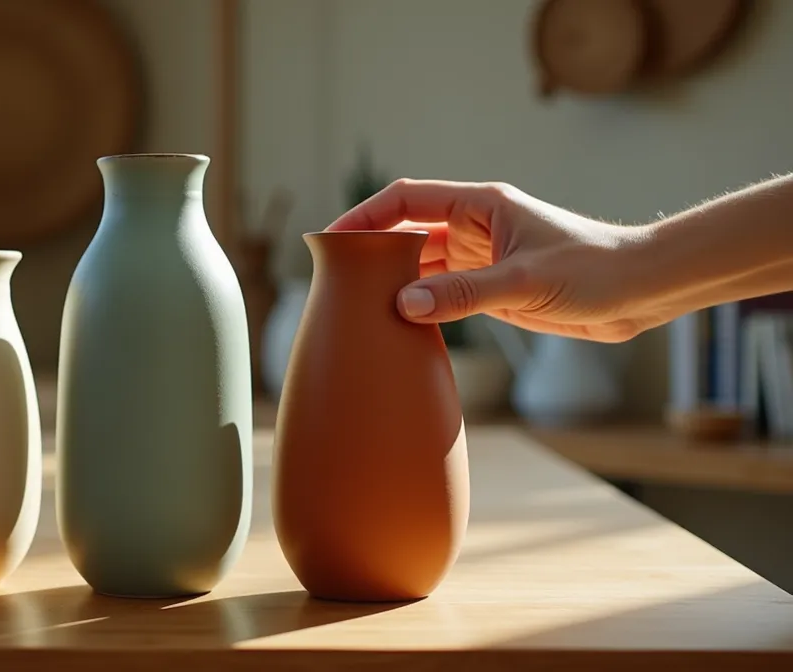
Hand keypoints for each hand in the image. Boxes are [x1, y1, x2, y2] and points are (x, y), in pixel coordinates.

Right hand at [327, 178, 656, 341]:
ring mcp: (480, 259)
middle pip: (405, 233)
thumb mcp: (524, 283)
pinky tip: (397, 326)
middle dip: (371, 253)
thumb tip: (402, 305)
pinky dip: (417, 307)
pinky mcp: (491, 289)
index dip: (366, 215)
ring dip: (393, 284)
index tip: (333, 238)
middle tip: (335, 280)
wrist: (641, 292)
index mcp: (480, 206)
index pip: (407, 199)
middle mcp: (474, 228)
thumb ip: (462, 295)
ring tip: (357, 307)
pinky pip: (440, 294)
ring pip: (420, 267)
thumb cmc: (595, 270)